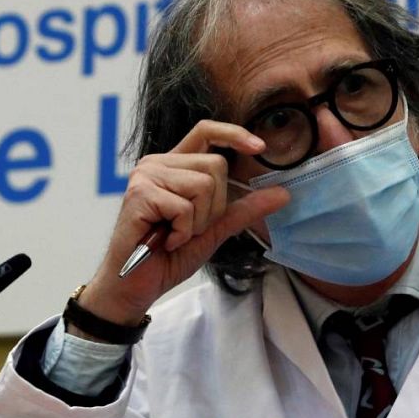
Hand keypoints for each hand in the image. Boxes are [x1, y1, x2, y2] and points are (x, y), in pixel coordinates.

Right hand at [71, 120, 289, 333]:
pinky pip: (185, 207)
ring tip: (174, 235)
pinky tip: (165, 241)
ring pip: (204, 186)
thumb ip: (244, 209)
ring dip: (198, 222)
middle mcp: (157, 163)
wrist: (135, 286)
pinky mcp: (140, 193)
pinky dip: (182, 232)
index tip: (260, 148)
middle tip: (188, 228)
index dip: (234, 134)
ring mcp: (146, 176)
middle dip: (214, 206)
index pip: (206, 131)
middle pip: (215, 165)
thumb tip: (284, 194)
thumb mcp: (213, 229)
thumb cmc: (167, 257)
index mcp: (173, 165)